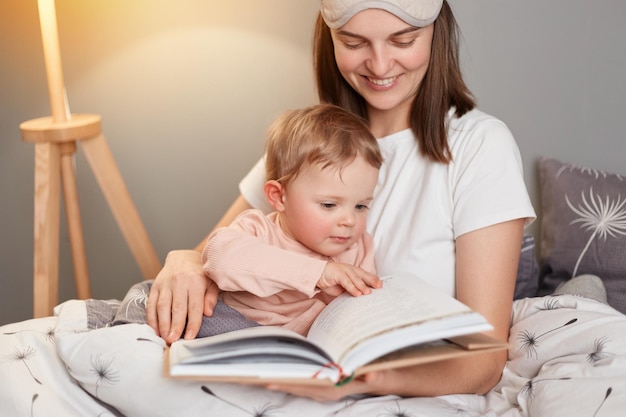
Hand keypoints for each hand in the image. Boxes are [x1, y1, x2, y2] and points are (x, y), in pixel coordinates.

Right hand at [146, 250, 218, 343]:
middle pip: (177, 308)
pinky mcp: (155, 286)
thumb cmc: (200, 273)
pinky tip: (154, 329)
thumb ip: (211, 297)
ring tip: (164, 338)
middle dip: (175, 326)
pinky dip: (151, 318)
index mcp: (196, 281)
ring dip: (162, 324)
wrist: (183, 257)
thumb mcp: (212, 282)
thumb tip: (208, 312)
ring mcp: (165, 284)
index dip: (192, 323)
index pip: (194, 306)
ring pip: (162, 306)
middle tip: (174, 341)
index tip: (190, 337)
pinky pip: (151, 303)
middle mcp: (179, 281)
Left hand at [266, 371, 388, 400]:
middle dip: (277, 381)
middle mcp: (326, 390)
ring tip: (258, 371)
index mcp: (335, 389)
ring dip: (280, 377)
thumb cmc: (381, 374)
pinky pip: (302, 379)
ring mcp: (322, 387)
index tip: (270, 380)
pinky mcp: (322, 381)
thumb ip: (376, 376)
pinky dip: (290, 374)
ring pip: (297, 383)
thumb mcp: (381, 375)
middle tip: (252, 375)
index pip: (307, 387)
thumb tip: (370, 374)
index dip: (289, 383)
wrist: (384, 378)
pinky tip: (278, 367)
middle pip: (297, 386)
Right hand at [317, 263, 381, 296]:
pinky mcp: (337, 274)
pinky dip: (352, 288)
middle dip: (373, 281)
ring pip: (356, 278)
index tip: (382, 286)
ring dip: (363, 286)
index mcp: (355, 272)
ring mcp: (344, 271)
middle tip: (380, 287)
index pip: (367, 276)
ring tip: (368, 293)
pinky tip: (357, 294)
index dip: (375, 280)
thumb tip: (363, 300)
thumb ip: (353, 291)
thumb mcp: (345, 287)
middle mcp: (351, 270)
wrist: (318, 274)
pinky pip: (346, 282)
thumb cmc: (332, 281)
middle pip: (364, 275)